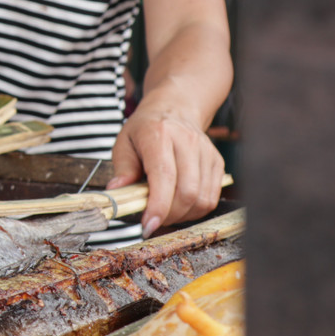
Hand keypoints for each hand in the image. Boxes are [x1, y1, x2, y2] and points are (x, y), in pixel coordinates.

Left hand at [107, 102, 224, 235]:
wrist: (174, 110)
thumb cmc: (145, 129)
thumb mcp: (124, 143)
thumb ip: (122, 169)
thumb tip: (116, 192)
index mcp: (159, 135)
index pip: (164, 176)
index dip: (158, 206)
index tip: (147, 225)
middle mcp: (187, 142)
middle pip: (187, 192)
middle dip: (169, 215)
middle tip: (153, 220)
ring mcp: (206, 153)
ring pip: (202, 199)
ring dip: (182, 216)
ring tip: (165, 212)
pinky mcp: (218, 163)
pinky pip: (211, 197)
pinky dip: (195, 210)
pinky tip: (179, 206)